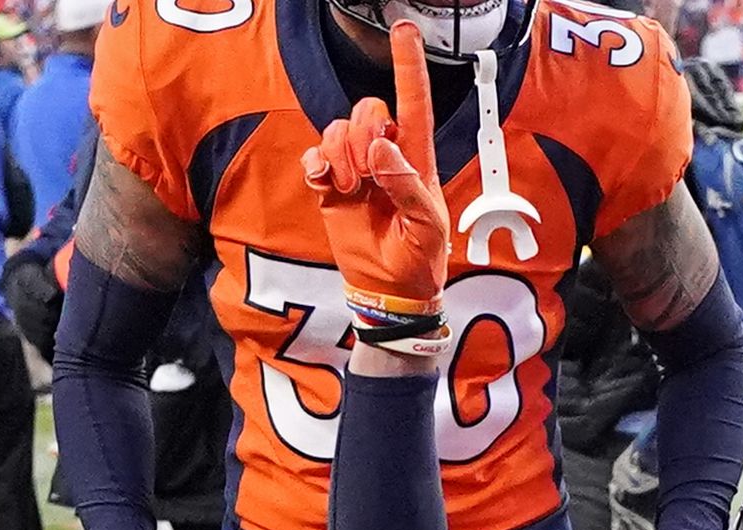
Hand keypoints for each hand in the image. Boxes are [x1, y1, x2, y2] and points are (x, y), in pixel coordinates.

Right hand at [300, 30, 453, 321]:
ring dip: (341, 157)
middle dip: (362, 136)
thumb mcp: (427, 227)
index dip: (408, 66)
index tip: (403, 28)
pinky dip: (317, 166)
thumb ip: (407, 186)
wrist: (389, 288)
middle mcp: (384, 153)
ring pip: (338, 127)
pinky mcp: (330, 182)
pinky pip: (315, 153)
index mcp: (415, 158)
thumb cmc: (418, 258)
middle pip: (367, 108)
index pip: (414, 103)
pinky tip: (327, 187)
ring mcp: (355, 166)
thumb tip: (381, 149)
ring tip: (352, 191)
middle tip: (367, 178)